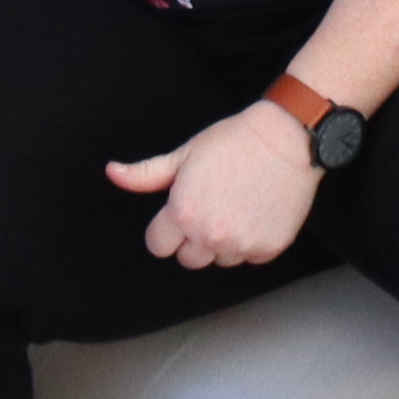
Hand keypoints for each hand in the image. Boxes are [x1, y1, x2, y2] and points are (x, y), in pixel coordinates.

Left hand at [109, 101, 320, 267]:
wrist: (286, 139)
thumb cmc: (233, 142)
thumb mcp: (185, 154)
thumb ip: (146, 174)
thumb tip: (112, 172)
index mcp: (182, 213)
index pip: (158, 245)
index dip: (167, 228)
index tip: (182, 211)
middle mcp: (209, 235)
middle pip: (188, 259)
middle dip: (194, 239)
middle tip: (212, 206)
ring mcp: (241, 245)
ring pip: (220, 260)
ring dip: (224, 242)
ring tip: (238, 206)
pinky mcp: (268, 249)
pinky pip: (249, 257)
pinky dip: (252, 241)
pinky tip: (257, 212)